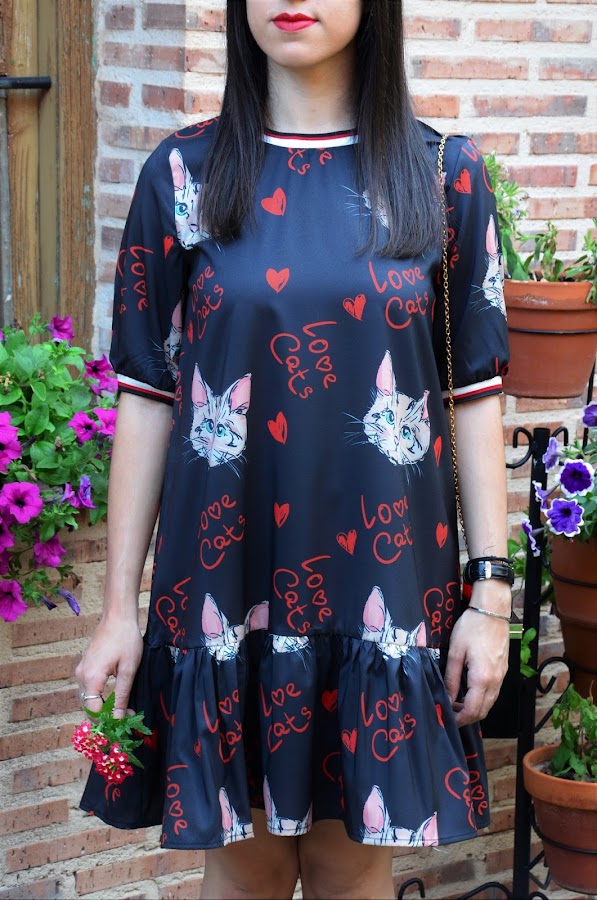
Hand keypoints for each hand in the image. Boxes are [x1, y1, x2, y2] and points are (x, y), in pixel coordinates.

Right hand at [75, 612, 142, 718]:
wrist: (117, 616)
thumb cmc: (126, 639)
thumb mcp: (129, 669)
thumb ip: (122, 695)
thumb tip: (118, 718)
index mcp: (91, 677)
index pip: (93, 711)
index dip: (108, 720)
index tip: (125, 724)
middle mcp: (81, 676)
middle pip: (89, 706)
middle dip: (106, 716)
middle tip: (127, 719)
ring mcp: (81, 670)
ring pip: (88, 698)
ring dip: (104, 707)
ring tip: (124, 710)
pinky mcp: (85, 666)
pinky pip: (89, 688)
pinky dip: (100, 697)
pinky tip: (114, 698)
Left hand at [444, 580, 510, 726]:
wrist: (492, 610)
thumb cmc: (472, 627)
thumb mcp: (455, 651)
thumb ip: (451, 677)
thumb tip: (446, 696)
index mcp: (482, 678)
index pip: (472, 710)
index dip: (459, 720)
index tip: (447, 720)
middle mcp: (495, 681)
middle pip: (483, 711)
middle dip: (467, 717)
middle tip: (450, 713)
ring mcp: (502, 676)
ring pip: (490, 702)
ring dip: (475, 708)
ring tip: (456, 703)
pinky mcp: (503, 670)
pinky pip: (494, 692)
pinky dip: (482, 698)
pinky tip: (469, 691)